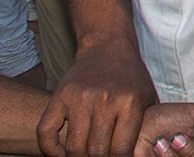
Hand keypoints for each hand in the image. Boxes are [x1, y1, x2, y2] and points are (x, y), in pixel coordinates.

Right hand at [38, 39, 157, 156]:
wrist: (107, 47)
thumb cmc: (131, 77)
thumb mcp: (147, 97)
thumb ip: (146, 125)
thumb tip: (142, 154)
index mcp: (129, 102)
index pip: (121, 149)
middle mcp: (104, 100)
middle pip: (96, 151)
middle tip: (101, 156)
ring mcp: (79, 98)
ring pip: (73, 146)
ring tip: (84, 155)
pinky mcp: (59, 96)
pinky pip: (46, 132)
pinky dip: (50, 149)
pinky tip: (61, 153)